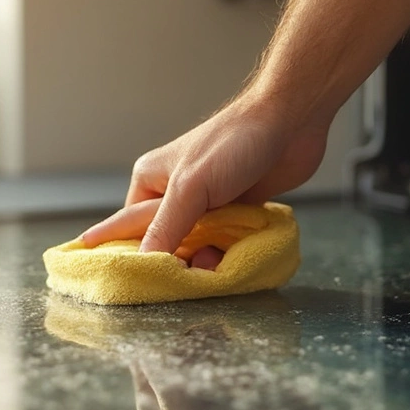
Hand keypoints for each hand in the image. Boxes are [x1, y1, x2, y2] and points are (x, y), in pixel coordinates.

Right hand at [82, 93, 331, 256]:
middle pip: (165, 243)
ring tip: (217, 267)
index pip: (126, 227)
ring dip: (206, 261)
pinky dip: (228, 254)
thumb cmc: (234, 144)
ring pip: (197, 246)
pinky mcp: (235, 210)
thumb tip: (142, 264)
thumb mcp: (192, 187)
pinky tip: (235, 260)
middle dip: (175, 263)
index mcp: (151, 181)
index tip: (119, 285)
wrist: (291, 124)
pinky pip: (223, 243)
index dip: (123, 256)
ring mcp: (206, 204)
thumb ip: (166, 226)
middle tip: (186, 281)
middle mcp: (174, 194)